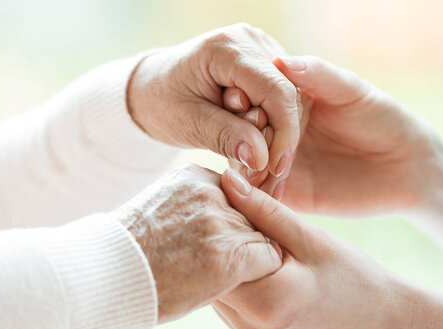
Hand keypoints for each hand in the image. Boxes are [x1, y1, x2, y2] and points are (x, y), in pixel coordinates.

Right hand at [111, 164, 281, 323]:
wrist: (103, 278)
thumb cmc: (130, 252)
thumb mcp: (162, 208)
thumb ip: (195, 204)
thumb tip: (226, 215)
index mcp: (196, 176)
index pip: (239, 196)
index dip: (232, 223)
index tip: (213, 242)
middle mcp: (214, 191)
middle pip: (253, 216)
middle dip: (243, 240)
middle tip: (215, 262)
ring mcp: (222, 222)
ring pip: (262, 237)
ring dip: (249, 258)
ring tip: (215, 274)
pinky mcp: (231, 254)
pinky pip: (269, 258)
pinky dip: (258, 273)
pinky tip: (230, 282)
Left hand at [127, 24, 299, 176]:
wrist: (152, 88)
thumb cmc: (162, 103)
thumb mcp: (188, 124)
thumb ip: (226, 137)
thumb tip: (262, 159)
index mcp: (227, 48)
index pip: (276, 90)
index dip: (284, 132)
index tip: (275, 168)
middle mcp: (250, 40)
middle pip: (287, 95)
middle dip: (277, 138)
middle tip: (257, 173)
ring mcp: (260, 48)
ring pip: (290, 100)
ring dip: (275, 135)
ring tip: (248, 159)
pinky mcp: (265, 63)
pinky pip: (282, 99)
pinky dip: (271, 126)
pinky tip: (251, 143)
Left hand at [213, 168, 412, 328]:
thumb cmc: (356, 278)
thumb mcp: (312, 239)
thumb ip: (265, 211)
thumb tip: (228, 179)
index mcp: (268, 304)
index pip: (218, 257)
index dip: (220, 227)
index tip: (231, 206)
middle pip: (214, 280)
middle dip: (222, 249)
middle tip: (237, 223)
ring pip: (221, 298)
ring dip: (230, 271)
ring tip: (251, 249)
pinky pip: (236, 315)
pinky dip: (243, 292)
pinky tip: (262, 274)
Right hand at [224, 55, 442, 215]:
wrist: (407, 166)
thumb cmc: (383, 118)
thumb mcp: (352, 90)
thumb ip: (318, 75)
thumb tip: (279, 61)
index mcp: (288, 104)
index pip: (254, 101)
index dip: (244, 102)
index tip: (238, 101)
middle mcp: (279, 134)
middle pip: (244, 136)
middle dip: (238, 138)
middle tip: (238, 142)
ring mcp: (281, 166)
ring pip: (248, 168)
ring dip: (242, 170)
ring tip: (243, 170)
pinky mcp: (290, 196)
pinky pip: (263, 198)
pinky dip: (253, 198)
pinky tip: (249, 196)